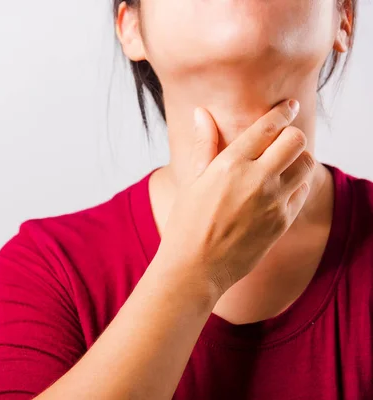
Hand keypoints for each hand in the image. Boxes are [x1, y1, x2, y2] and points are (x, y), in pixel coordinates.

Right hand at [157, 99, 314, 295]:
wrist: (196, 267)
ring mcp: (273, 202)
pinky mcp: (282, 222)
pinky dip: (297, 184)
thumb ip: (204, 144)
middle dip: (292, 134)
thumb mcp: (193, 180)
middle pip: (296, 140)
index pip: (268, 127)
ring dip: (298, 158)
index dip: (283, 112)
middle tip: (283, 139)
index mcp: (230, 164)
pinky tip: (281, 188)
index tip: (289, 106)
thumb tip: (201, 112)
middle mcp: (256, 179)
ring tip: (284, 164)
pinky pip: (303, 191)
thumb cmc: (187, 222)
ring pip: (306, 164)